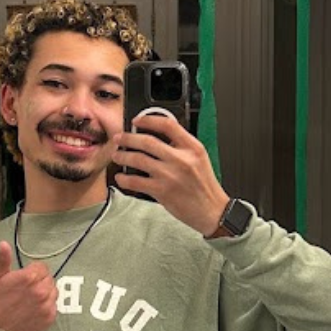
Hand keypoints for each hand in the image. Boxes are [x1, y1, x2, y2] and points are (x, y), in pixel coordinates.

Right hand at [0, 242, 56, 330]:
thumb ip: (2, 259)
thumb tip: (4, 244)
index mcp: (29, 277)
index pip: (43, 267)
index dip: (33, 270)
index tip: (25, 277)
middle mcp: (41, 291)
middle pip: (49, 278)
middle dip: (40, 281)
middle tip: (26, 289)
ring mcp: (47, 305)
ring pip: (54, 291)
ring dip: (45, 293)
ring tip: (30, 299)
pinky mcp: (50, 317)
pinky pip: (54, 305)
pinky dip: (47, 306)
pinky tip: (34, 308)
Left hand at [112, 113, 229, 235]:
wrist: (212, 211)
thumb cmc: (205, 187)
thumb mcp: (199, 159)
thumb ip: (182, 147)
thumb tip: (158, 137)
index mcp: (193, 148)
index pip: (168, 125)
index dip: (148, 120)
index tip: (137, 121)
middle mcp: (181, 159)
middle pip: (147, 140)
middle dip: (128, 138)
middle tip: (119, 138)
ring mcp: (170, 175)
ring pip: (138, 159)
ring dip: (123, 156)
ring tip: (117, 156)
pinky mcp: (162, 191)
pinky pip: (135, 181)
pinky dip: (124, 178)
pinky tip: (121, 177)